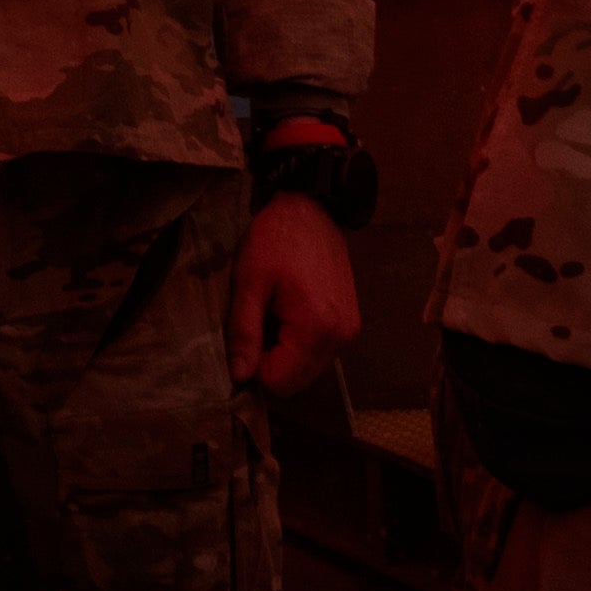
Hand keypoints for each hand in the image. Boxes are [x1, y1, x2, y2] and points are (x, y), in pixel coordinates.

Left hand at [231, 192, 365, 396]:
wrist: (311, 208)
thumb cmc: (276, 239)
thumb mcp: (250, 282)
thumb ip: (244, 332)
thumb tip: (240, 376)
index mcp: (317, 328)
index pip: (281, 382)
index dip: (255, 366)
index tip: (247, 334)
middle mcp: (341, 337)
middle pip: (297, 381)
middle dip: (271, 361)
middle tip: (259, 322)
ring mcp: (349, 330)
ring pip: (308, 369)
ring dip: (285, 353)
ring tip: (274, 314)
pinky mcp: (350, 323)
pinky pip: (319, 353)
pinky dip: (300, 343)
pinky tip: (289, 313)